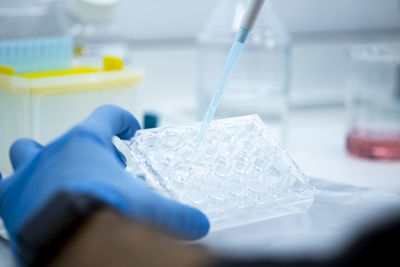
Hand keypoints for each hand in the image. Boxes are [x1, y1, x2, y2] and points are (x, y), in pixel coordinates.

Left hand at [0, 105, 208, 252]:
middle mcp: (54, 152)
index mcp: (87, 143)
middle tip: (104, 169)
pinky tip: (44, 209)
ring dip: (42, 162)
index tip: (131, 129)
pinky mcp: (11, 201)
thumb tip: (200, 225)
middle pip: (65, 137)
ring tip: (62, 180)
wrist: (66, 242)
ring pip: (26, 152)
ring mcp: (28, 174)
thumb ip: (177, 215)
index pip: (107, 116)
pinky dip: (26, 195)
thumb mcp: (148, 210)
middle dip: (84, 150)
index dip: (121, 120)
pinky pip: (12, 188)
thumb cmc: (106, 213)